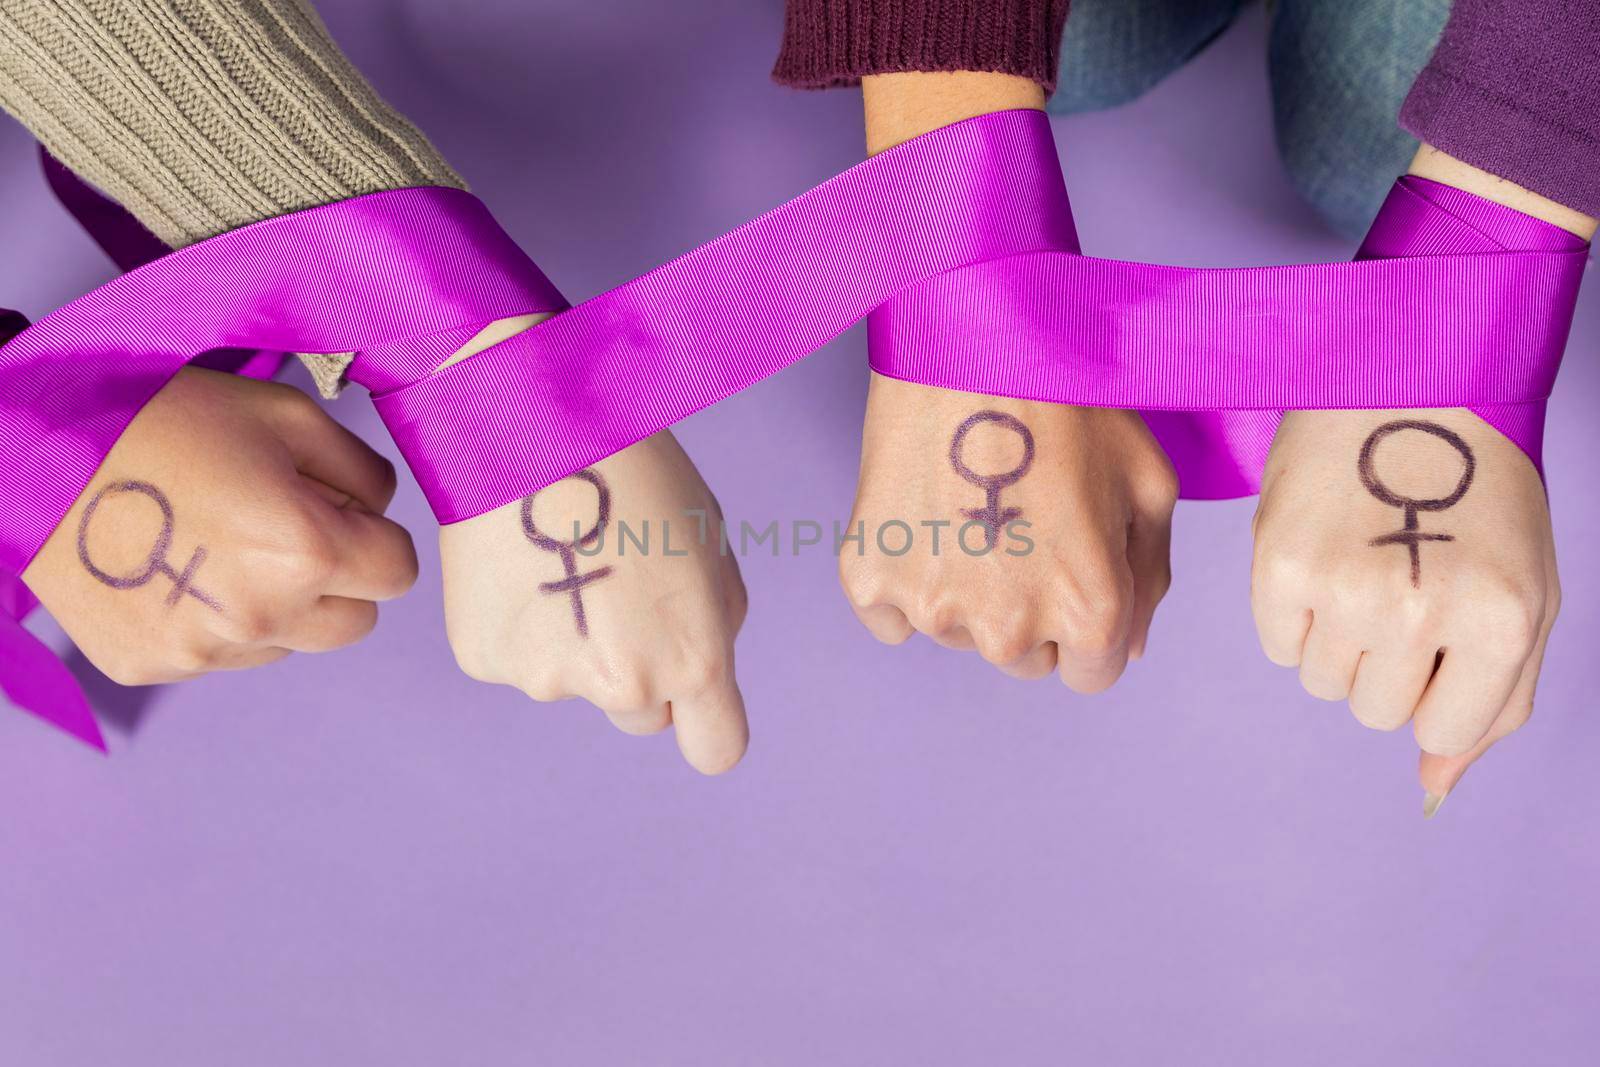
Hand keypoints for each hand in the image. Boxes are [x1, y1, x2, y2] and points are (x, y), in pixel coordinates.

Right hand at [23, 367, 418, 682]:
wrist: (37, 457)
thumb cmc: (163, 422)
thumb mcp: (282, 415)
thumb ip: (360, 470)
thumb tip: (381, 511)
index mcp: (308, 551)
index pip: (396, 572)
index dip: (374, 537)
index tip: (339, 514)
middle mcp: (265, 616)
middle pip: (354, 620)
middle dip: (336, 579)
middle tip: (282, 529)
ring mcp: (206, 652)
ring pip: (290, 642)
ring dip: (277, 604)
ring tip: (216, 542)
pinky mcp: (155, 667)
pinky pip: (222, 654)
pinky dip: (215, 621)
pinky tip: (174, 567)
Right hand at [440, 431, 749, 774]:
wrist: (530, 428)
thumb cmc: (635, 472)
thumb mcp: (710, 544)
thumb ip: (714, 620)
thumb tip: (699, 666)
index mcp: (692, 660)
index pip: (716, 750)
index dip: (706, 727)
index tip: (697, 710)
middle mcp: (623, 685)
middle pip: (640, 714)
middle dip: (637, 671)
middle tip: (616, 592)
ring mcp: (546, 679)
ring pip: (574, 681)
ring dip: (575, 641)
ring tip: (561, 558)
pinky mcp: (484, 660)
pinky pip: (516, 658)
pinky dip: (520, 625)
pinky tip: (519, 564)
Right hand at [840, 373, 1177, 689]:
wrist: (969, 333)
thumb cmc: (1069, 395)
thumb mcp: (1146, 480)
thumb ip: (1147, 578)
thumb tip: (1124, 645)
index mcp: (1088, 612)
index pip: (1089, 672)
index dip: (1084, 618)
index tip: (1068, 565)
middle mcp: (1009, 629)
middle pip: (1022, 659)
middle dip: (1027, 609)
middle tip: (1019, 522)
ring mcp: (932, 607)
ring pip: (956, 634)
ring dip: (966, 590)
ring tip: (971, 502)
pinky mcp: (869, 579)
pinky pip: (889, 615)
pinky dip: (904, 578)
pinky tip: (924, 514)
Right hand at [1251, 408, 1558, 812]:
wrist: (1406, 380)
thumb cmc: (1479, 489)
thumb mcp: (1522, 593)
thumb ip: (1495, 699)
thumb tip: (1434, 787)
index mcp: (1501, 619)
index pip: (1442, 731)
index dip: (1437, 688)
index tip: (1440, 632)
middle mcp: (1420, 610)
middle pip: (1375, 712)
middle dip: (1387, 663)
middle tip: (1401, 583)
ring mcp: (1344, 588)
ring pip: (1322, 682)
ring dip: (1339, 638)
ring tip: (1364, 562)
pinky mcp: (1277, 564)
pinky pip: (1277, 645)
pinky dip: (1295, 613)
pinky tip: (1325, 553)